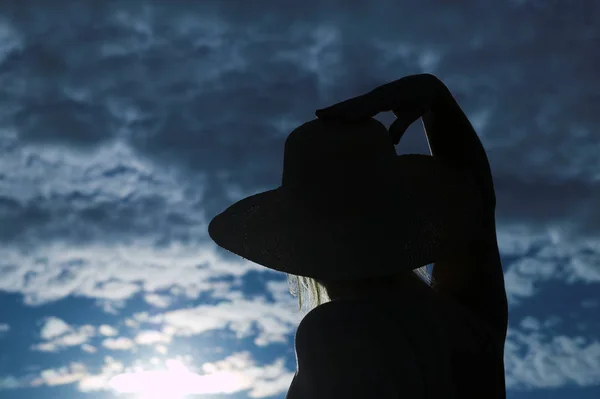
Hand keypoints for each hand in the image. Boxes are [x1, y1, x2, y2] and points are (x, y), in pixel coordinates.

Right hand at [316, 73, 448, 144]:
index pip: (368, 106)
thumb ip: (403, 125)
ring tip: (318, 115)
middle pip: (354, 103)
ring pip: (351, 104)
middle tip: (319, 115)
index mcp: (389, 96)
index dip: (355, 113)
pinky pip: (354, 105)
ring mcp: (373, 96)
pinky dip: (342, 109)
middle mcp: (377, 94)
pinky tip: (331, 115)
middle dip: (338, 109)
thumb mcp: (415, 113)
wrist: (423, 85)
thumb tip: (393, 142)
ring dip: (335, 109)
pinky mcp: (371, 99)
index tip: (342, 119)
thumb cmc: (421, 101)